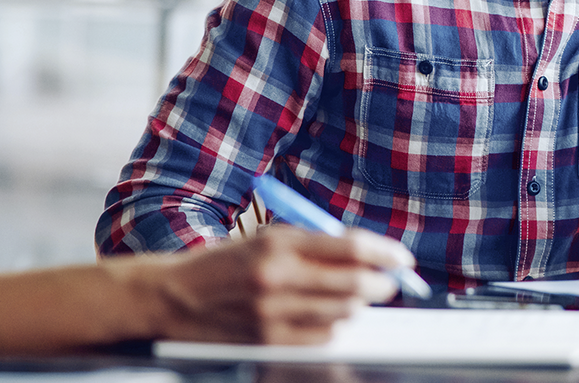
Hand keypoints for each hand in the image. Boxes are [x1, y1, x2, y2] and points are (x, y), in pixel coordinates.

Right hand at [128, 225, 411, 344]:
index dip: (385, 253)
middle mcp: (277, 277)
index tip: (402, 258)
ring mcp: (272, 313)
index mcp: (280, 243)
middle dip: (381, 283)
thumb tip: (366, 253)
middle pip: (353, 283)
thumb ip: (315, 243)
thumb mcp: (268, 237)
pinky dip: (333, 327)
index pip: (350, 247)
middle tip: (389, 282)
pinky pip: (321, 338)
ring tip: (354, 297)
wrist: (175, 296)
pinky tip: (327, 317)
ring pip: (342, 313)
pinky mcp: (266, 341)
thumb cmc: (227, 263)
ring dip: (356, 305)